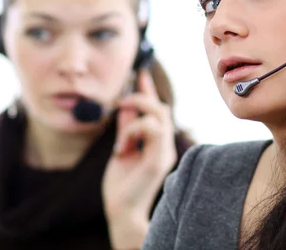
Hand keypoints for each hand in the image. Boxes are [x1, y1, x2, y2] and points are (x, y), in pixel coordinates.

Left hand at [102, 69, 176, 248]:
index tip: (141, 74)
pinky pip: (151, 129)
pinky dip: (133, 130)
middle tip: (120, 102)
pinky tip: (121, 147)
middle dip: (141, 97)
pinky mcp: (159, 159)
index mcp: (156, 144)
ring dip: (135, 116)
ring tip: (120, 131)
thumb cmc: (120, 185)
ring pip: (159, 115)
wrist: (121, 210)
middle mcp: (164, 145)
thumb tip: (125, 106)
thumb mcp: (121, 149)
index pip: (156, 111)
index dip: (149, 91)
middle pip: (161, 109)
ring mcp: (164, 152)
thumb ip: (125, 128)